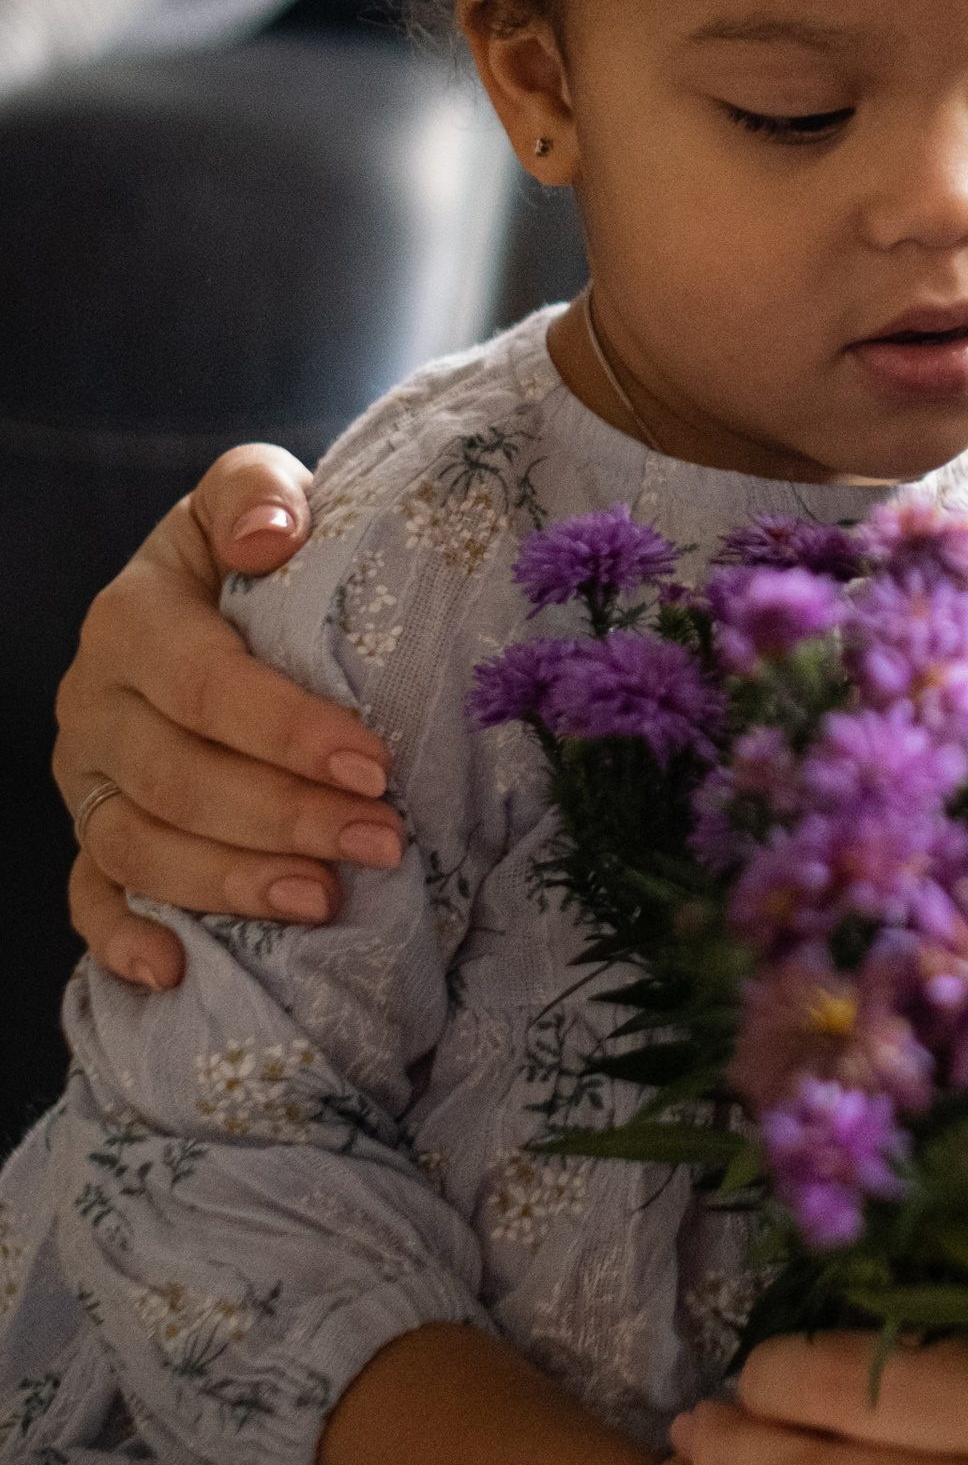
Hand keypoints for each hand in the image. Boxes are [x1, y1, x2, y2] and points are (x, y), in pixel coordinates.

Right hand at [57, 446, 407, 989]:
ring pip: (136, 846)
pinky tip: (176, 971)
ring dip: (230, 883)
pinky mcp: (90, 832)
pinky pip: (88, 897)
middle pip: (175, 778)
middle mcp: (94, 703)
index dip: (287, 731)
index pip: (203, 684)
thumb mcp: (255, 494)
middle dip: (284, 817)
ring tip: (323, 900)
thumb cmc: (258, 552)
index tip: (375, 764)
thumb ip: (257, 493)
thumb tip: (271, 535)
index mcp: (132, 620)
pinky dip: (122, 939)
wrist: (218, 591)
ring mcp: (86, 777)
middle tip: (383, 842)